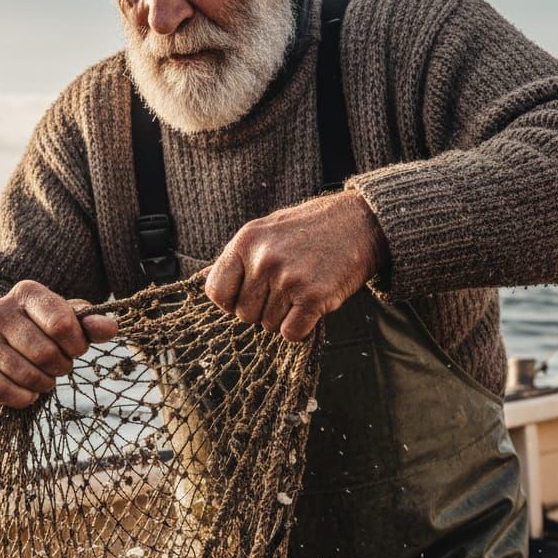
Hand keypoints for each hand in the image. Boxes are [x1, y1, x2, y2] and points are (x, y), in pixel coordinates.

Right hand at [0, 281, 117, 407]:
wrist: (0, 336)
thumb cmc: (43, 327)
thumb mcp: (69, 319)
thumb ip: (91, 323)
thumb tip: (112, 328)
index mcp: (27, 292)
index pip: (62, 325)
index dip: (77, 344)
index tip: (76, 348)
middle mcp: (0, 311)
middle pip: (46, 354)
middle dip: (62, 366)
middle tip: (59, 364)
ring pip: (27, 375)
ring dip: (45, 383)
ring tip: (44, 375)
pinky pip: (2, 391)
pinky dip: (24, 398)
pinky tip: (29, 392)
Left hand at [204, 191, 387, 340]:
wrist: (360, 223)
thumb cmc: (309, 230)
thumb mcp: (264, 232)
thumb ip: (234, 259)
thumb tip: (197, 279)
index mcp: (245, 242)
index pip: (216, 292)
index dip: (231, 302)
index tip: (250, 295)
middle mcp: (263, 259)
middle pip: (243, 314)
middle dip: (262, 310)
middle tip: (286, 289)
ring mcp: (288, 278)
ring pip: (268, 326)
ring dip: (284, 317)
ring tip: (302, 291)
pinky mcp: (314, 297)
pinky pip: (291, 334)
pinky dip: (301, 329)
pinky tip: (311, 307)